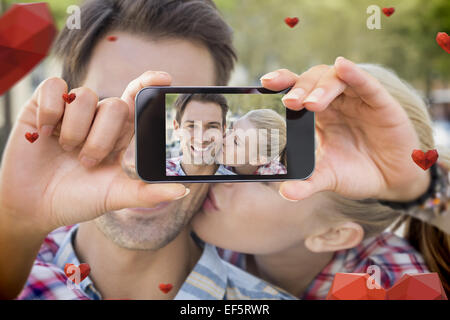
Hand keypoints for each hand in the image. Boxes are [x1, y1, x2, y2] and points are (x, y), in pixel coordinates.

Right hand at [0, 71, 187, 234]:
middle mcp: (99, 118)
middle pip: (115, 105)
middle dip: (101, 138)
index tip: (165, 79)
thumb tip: (182, 190)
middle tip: (87, 162)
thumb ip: (147, 193)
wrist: (34, 207)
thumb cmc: (78, 199)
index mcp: (120, 134)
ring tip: (66, 151)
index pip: (138, 99)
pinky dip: (52, 111)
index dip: (149, 84)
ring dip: (76, 131)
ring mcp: (72, 111)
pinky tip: (45, 133)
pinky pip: (56, 88)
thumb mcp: (115, 196)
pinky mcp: (43, 106)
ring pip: (86, 96)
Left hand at [261, 57, 429, 201]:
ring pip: (336, 79)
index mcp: (319, 115)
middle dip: (300, 88)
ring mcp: (358, 100)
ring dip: (321, 87)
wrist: (392, 181)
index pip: (298, 91)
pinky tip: (343, 67)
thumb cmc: (357, 172)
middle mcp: (336, 102)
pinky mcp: (381, 103)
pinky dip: (355, 74)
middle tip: (290, 103)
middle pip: (314, 80)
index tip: (265, 83)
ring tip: (310, 104)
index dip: (283, 82)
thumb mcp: (328, 178)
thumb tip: (284, 192)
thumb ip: (307, 183)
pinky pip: (367, 84)